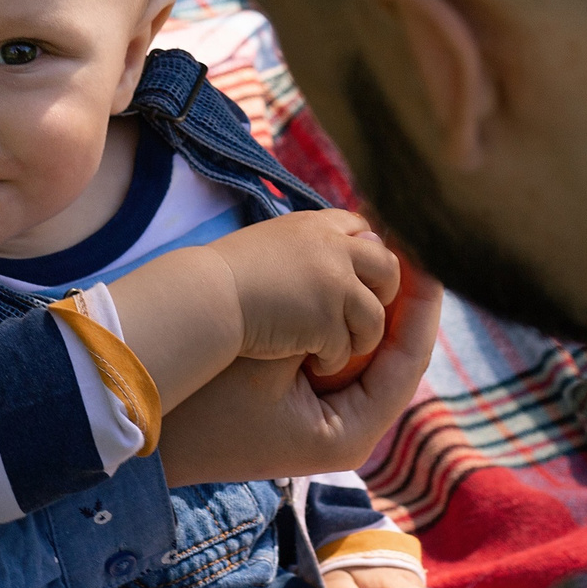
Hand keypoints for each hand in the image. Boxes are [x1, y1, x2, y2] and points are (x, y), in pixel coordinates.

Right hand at [157, 268, 441, 484]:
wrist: (152, 423)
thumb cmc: (208, 396)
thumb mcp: (272, 357)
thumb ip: (326, 323)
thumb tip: (377, 279)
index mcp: (352, 432)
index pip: (407, 362)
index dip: (422, 308)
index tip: (435, 261)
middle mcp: (351, 432)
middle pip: (395, 358)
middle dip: (403, 304)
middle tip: (416, 247)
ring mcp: (329, 422)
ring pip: (368, 356)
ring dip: (374, 311)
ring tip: (389, 256)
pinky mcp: (308, 408)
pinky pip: (341, 359)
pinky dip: (344, 324)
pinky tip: (347, 282)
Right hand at [210, 209, 397, 372]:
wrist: (199, 299)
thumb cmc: (222, 284)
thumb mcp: (273, 252)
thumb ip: (311, 253)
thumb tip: (354, 256)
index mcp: (314, 226)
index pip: (363, 231)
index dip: (372, 255)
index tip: (379, 275)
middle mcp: (332, 248)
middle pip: (387, 267)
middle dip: (384, 293)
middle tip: (368, 316)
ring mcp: (333, 283)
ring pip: (373, 315)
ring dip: (357, 335)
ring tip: (328, 347)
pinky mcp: (325, 319)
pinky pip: (347, 345)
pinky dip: (330, 357)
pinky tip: (307, 362)